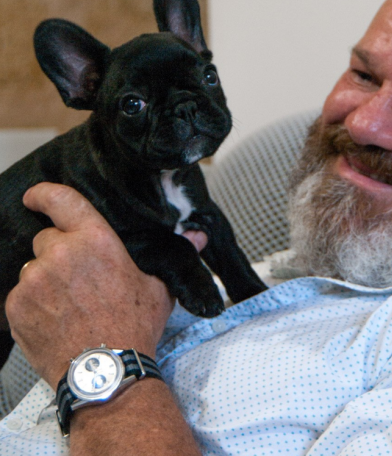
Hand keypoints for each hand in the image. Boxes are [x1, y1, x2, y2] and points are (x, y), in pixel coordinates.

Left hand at [5, 183, 173, 389]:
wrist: (106, 372)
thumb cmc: (132, 328)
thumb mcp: (158, 287)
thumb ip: (173, 255)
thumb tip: (198, 237)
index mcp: (97, 240)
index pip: (63, 200)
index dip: (45, 194)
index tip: (35, 197)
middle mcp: (62, 254)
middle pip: (48, 239)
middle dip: (59, 253)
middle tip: (78, 280)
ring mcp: (35, 280)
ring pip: (33, 268)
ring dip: (45, 280)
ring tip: (69, 305)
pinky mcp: (17, 306)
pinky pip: (20, 296)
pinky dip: (33, 304)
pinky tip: (55, 319)